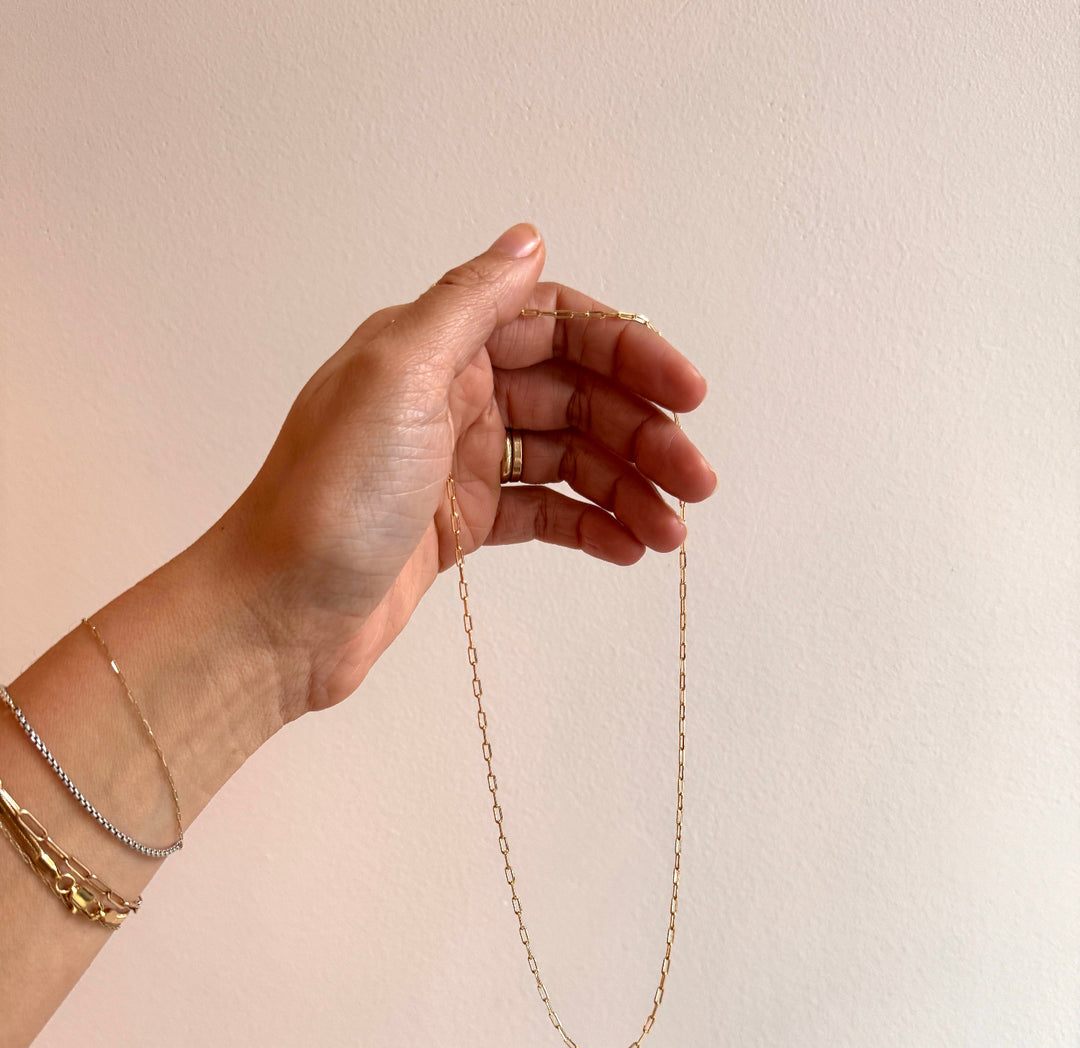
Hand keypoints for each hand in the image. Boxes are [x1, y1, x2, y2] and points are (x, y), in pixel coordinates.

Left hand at [214, 223, 715, 718]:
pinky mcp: (461, 525)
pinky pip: (544, 513)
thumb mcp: (398, 373)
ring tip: (672, 533)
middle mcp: (452, 393)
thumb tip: (529, 238)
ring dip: (628, 488)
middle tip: (697, 480)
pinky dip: (590, 527)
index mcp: (437, 345)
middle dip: (642, 432)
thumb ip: (470, 303)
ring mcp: (459, 462)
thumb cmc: (330, 493)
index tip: (686, 393)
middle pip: (574, 396)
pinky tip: (629, 548)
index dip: (627, 354)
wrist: (278, 614)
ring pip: (568, 459)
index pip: (556, 326)